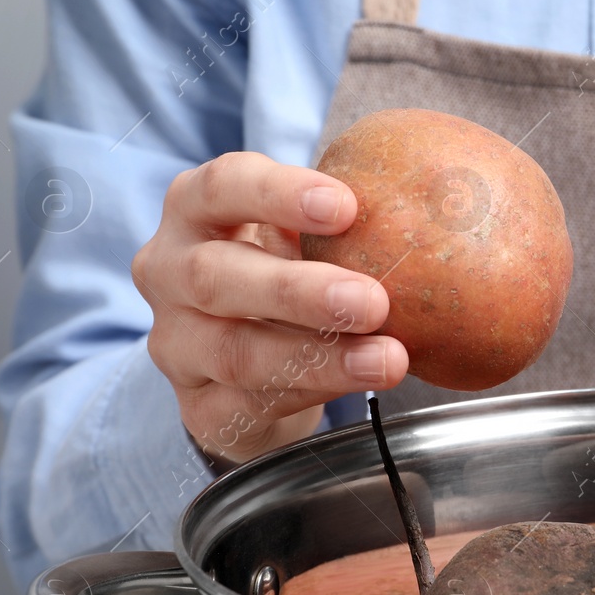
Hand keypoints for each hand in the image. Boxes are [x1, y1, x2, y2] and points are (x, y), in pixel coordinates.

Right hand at [132, 152, 407, 463]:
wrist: (243, 367)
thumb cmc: (280, 274)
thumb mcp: (299, 238)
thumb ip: (337, 225)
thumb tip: (426, 207)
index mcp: (194, 211)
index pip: (222, 187)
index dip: (279, 194)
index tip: (346, 206)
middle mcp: (168, 272)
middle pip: (216, 277)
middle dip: (299, 291)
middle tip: (373, 300)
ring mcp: (175, 344)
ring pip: (237, 352)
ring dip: (320, 357)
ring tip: (388, 359)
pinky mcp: (197, 406)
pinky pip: (250, 404)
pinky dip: (311, 394)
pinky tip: (356, 387)